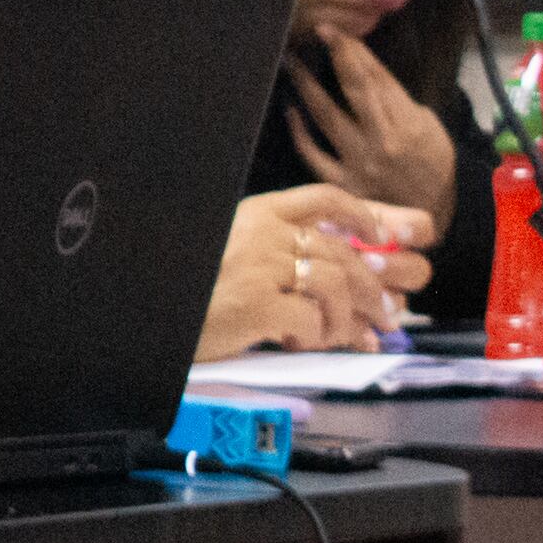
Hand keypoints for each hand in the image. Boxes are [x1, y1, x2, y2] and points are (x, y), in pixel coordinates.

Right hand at [198, 185, 432, 357]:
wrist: (156, 312)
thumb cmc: (195, 288)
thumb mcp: (235, 251)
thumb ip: (279, 251)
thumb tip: (340, 277)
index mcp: (257, 214)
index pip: (324, 199)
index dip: (361, 215)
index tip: (379, 237)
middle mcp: (263, 234)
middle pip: (342, 252)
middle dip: (373, 289)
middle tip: (386, 317)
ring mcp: (259, 268)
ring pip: (334, 286)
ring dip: (346, 319)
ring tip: (335, 337)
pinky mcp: (256, 305)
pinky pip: (310, 320)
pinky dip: (316, 337)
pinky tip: (299, 344)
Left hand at [283, 33, 455, 235]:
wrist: (432, 214)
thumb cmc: (432, 164)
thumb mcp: (428, 125)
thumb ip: (398, 101)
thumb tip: (367, 71)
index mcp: (407, 122)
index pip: (376, 77)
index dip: (354, 50)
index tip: (335, 29)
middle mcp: (381, 139)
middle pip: (353, 88)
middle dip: (334, 55)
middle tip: (315, 29)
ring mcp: (358, 162)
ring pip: (326, 116)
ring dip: (305, 85)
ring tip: (290, 61)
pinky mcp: (342, 184)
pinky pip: (313, 154)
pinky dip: (299, 132)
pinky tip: (291, 111)